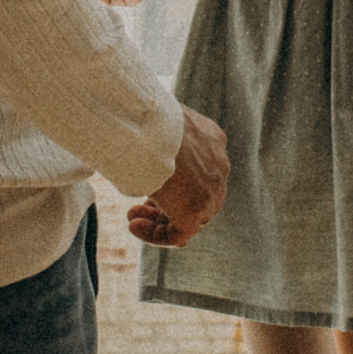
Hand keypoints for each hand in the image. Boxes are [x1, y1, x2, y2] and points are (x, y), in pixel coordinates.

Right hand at [129, 107, 228, 246]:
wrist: (149, 128)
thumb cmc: (144, 118)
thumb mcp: (160, 121)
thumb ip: (162, 133)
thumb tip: (141, 134)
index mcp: (213, 140)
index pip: (203, 170)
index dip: (178, 180)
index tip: (153, 181)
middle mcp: (219, 166)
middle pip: (200, 196)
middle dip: (170, 203)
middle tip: (141, 205)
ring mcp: (211, 190)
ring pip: (192, 217)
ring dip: (160, 220)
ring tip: (133, 218)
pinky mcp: (195, 211)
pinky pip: (181, 234)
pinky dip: (157, 235)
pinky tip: (134, 226)